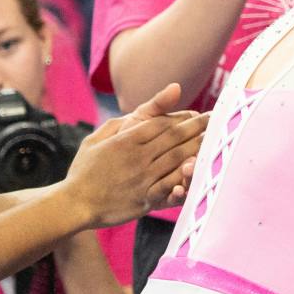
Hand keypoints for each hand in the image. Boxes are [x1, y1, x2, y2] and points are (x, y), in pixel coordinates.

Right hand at [63, 84, 210, 225]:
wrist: (73, 203)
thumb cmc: (87, 167)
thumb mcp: (102, 134)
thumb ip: (134, 116)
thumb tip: (169, 91)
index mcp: (126, 139)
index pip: (164, 123)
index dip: (187, 118)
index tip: (205, 115)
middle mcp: (137, 156)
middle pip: (175, 138)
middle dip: (200, 130)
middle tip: (220, 123)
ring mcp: (142, 178)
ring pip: (177, 160)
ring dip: (199, 150)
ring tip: (217, 142)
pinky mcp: (144, 199)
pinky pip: (170, 188)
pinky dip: (186, 179)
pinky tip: (200, 172)